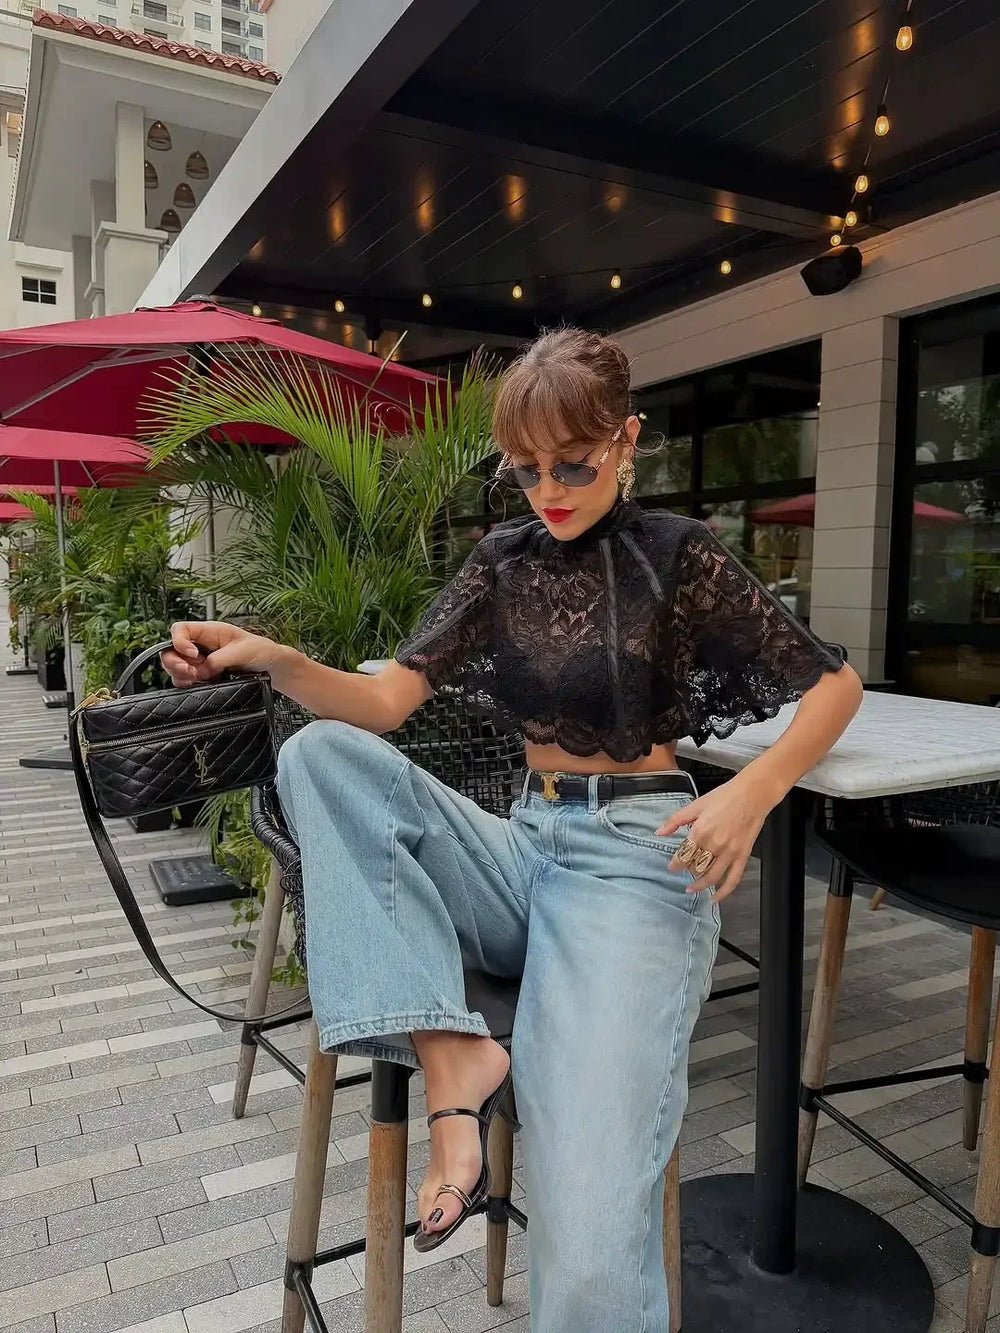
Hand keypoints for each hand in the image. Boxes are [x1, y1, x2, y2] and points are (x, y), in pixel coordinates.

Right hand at [160, 621, 285, 687]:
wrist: (271, 666)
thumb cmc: (260, 651)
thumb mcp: (243, 651)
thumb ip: (220, 659)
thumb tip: (203, 670)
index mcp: (209, 631)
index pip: (180, 629)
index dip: (179, 642)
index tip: (194, 655)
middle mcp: (200, 645)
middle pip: (170, 650)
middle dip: (175, 662)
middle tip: (192, 672)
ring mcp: (199, 661)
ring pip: (175, 666)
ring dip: (181, 674)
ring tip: (198, 678)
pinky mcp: (202, 675)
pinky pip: (185, 679)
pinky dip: (187, 683)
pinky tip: (199, 683)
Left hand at [656, 776, 775, 902]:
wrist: (753, 794)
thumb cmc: (726, 796)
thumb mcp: (696, 805)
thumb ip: (676, 820)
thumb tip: (659, 832)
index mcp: (701, 831)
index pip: (682, 856)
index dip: (675, 864)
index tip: (672, 866)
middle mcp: (714, 844)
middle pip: (695, 867)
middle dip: (688, 869)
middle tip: (685, 868)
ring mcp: (730, 852)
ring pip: (711, 877)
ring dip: (700, 885)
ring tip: (692, 888)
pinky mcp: (742, 855)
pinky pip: (733, 880)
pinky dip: (724, 892)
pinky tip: (715, 898)